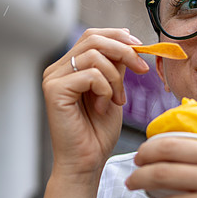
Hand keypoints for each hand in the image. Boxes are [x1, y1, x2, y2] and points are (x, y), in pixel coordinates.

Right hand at [42, 28, 148, 179]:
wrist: (87, 162)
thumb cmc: (98, 133)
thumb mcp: (113, 91)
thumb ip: (116, 67)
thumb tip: (128, 42)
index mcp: (70, 67)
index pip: (92, 35)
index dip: (119, 36)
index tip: (141, 49)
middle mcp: (57, 69)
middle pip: (93, 39)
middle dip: (125, 51)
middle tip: (143, 69)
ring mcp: (53, 78)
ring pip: (94, 55)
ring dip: (116, 77)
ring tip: (118, 100)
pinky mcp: (55, 91)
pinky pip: (91, 74)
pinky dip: (106, 89)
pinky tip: (103, 107)